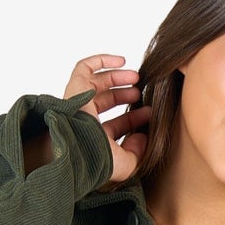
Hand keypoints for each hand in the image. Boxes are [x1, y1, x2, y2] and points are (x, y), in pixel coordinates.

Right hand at [23, 54, 149, 182]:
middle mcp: (84, 119)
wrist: (79, 146)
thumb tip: (143, 139)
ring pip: (97, 84)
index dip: (133, 119)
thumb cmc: (97, 158)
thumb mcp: (125, 164)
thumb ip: (138, 154)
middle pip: (106, 101)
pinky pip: (85, 67)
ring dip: (117, 78)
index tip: (149, 113)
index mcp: (94, 137)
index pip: (116, 125)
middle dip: (125, 95)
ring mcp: (78, 102)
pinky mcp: (75, 86)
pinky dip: (102, 60)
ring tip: (136, 77)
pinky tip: (121, 60)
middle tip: (140, 92)